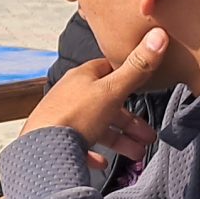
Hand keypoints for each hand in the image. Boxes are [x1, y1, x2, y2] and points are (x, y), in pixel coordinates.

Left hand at [19, 28, 166, 165]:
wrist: (42, 149)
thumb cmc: (73, 116)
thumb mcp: (112, 90)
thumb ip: (137, 67)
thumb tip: (157, 36)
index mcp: (83, 78)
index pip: (109, 70)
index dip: (129, 77)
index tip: (145, 86)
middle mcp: (72, 97)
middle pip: (107, 105)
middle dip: (130, 121)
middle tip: (148, 134)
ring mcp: (64, 120)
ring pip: (98, 128)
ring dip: (119, 140)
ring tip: (136, 152)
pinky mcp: (58, 143)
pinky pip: (80, 147)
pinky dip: (94, 154)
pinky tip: (102, 161)